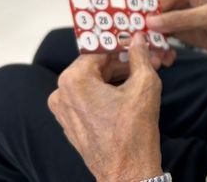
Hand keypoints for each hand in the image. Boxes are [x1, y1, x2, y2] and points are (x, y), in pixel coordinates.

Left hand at [48, 34, 163, 181]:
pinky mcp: (70, 124)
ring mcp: (63, 111)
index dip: (122, 46)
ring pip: (92, 83)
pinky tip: (127, 95)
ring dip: (116, 78)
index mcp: (74, 79)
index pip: (100, 50)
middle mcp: (61, 93)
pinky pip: (87, 99)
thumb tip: (138, 38)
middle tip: (145, 61)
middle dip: (122, 63)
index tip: (137, 44)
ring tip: (141, 78)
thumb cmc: (134, 129)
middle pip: (95, 67)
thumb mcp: (144, 84)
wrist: (127, 170)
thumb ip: (140, 56)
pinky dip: (106, 93)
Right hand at [147, 0, 206, 62]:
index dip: (146, 15)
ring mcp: (169, 11)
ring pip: (150, 26)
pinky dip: (160, 48)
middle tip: (150, 47)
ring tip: (162, 55)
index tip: (141, 32)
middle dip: (148, 32)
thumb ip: (180, 19)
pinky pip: (157, 36)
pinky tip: (167, 56)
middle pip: (149, 13)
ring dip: (153, 43)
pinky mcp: (168, 26)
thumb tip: (152, 21)